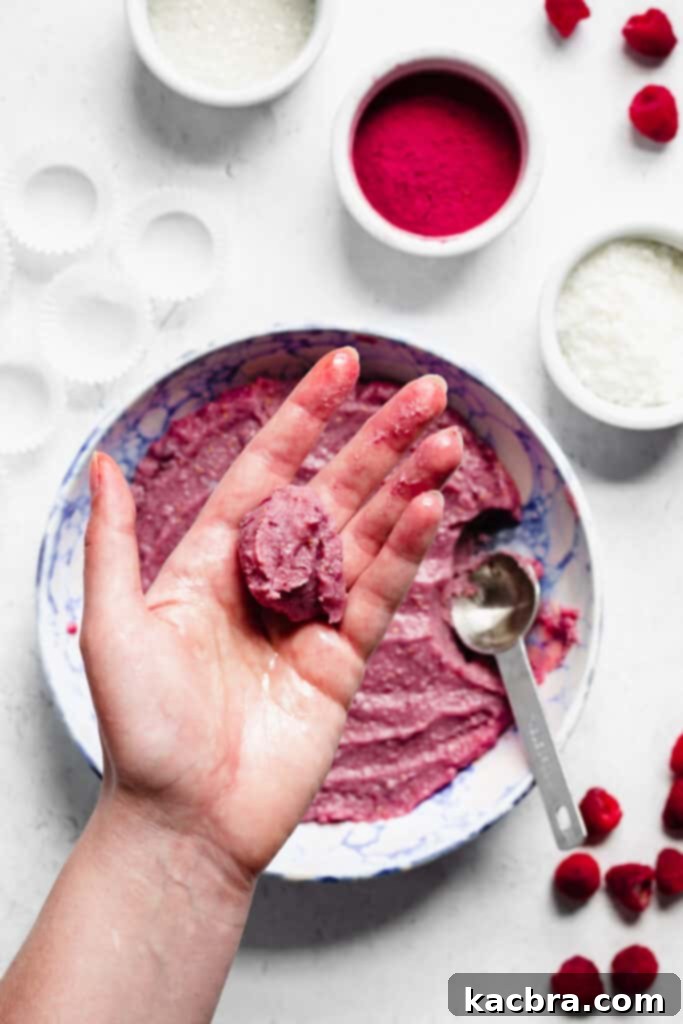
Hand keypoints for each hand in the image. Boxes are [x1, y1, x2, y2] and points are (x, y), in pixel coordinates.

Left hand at [81, 348, 462, 882]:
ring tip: (444, 442)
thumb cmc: (141, 732)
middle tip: (424, 394)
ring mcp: (310, 619)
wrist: (185, 822)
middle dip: (380, 440)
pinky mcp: (342, 661)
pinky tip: (429, 509)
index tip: (337, 369)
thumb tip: (101, 465)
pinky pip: (380, 594)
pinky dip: (406, 550)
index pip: (268, 470)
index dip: (304, 418)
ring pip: (369, 535)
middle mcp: (268, 581)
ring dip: (408, 487)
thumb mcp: (113, 622)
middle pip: (334, 492)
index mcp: (212, 562)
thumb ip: (112, 539)